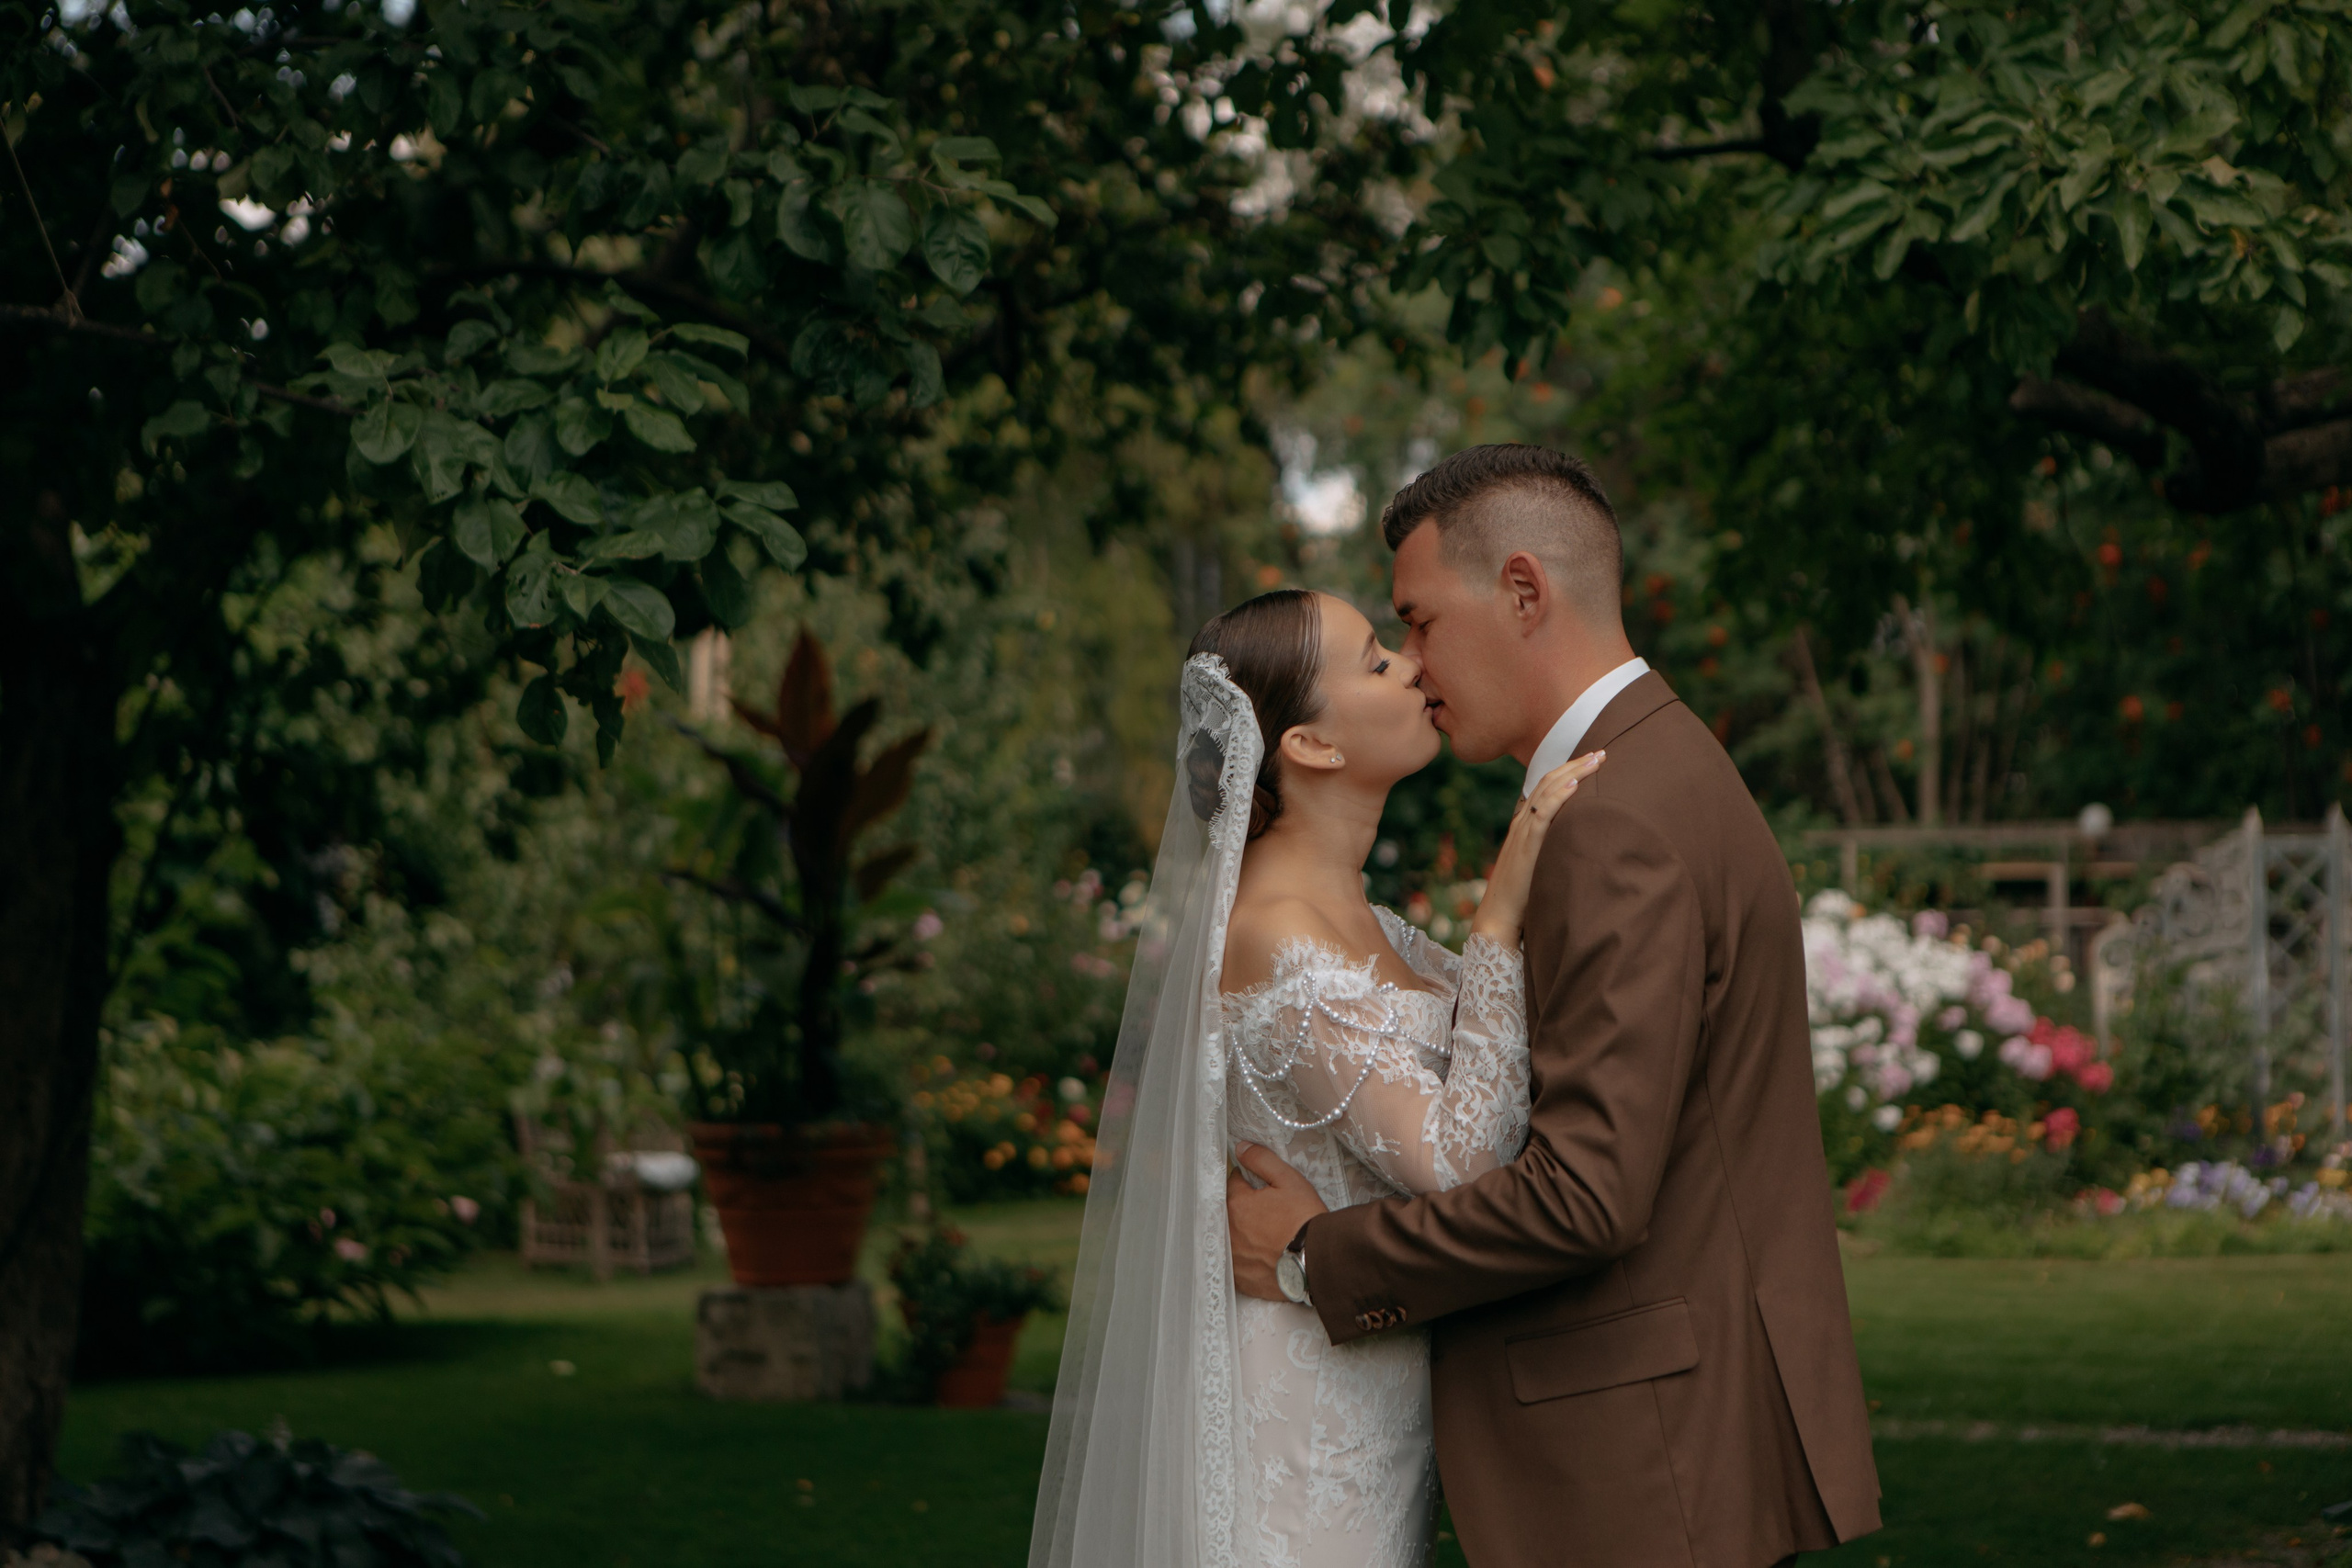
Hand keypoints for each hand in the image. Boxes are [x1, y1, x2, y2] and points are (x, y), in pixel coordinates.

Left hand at [1226, 1142, 1328, 1301]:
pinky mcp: (1240, 1277)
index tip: (1263, 1188)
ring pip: (1230, 1236)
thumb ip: (1261, 1160)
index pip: (1233, 1183)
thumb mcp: (1288, 1180)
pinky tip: (1260, 1255)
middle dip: (1242, 1207)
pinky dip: (1244, 1257)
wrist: (1318, 1261)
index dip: (1249, 1182)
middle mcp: (1228, 1230)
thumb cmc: (1304, 1219)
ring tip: (1264, 1234)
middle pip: (1228, 1210)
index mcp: (1236, 1203)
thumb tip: (1240, 1148)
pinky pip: (1235, 1262)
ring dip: (1241, 1232)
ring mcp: (1233, 1256)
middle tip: (1266, 1211)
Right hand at [1469, 751, 1604, 947]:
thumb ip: (1551, 850)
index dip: (1567, 770)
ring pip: (1548, 791)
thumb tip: (1575, 844)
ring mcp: (1523, 832)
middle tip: (1600, 752)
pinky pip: (1544, 813)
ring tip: (1595, 759)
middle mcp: (1523, 823)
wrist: (1499, 916)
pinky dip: (1559, 796)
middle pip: (1548, 782)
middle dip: (1575, 764)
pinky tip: (1575, 784)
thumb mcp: (1538, 865)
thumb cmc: (1521, 896)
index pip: (1546, 787)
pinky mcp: (1528, 846)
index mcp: (1524, 826)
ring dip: (1573, 772)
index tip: (1590, 760)